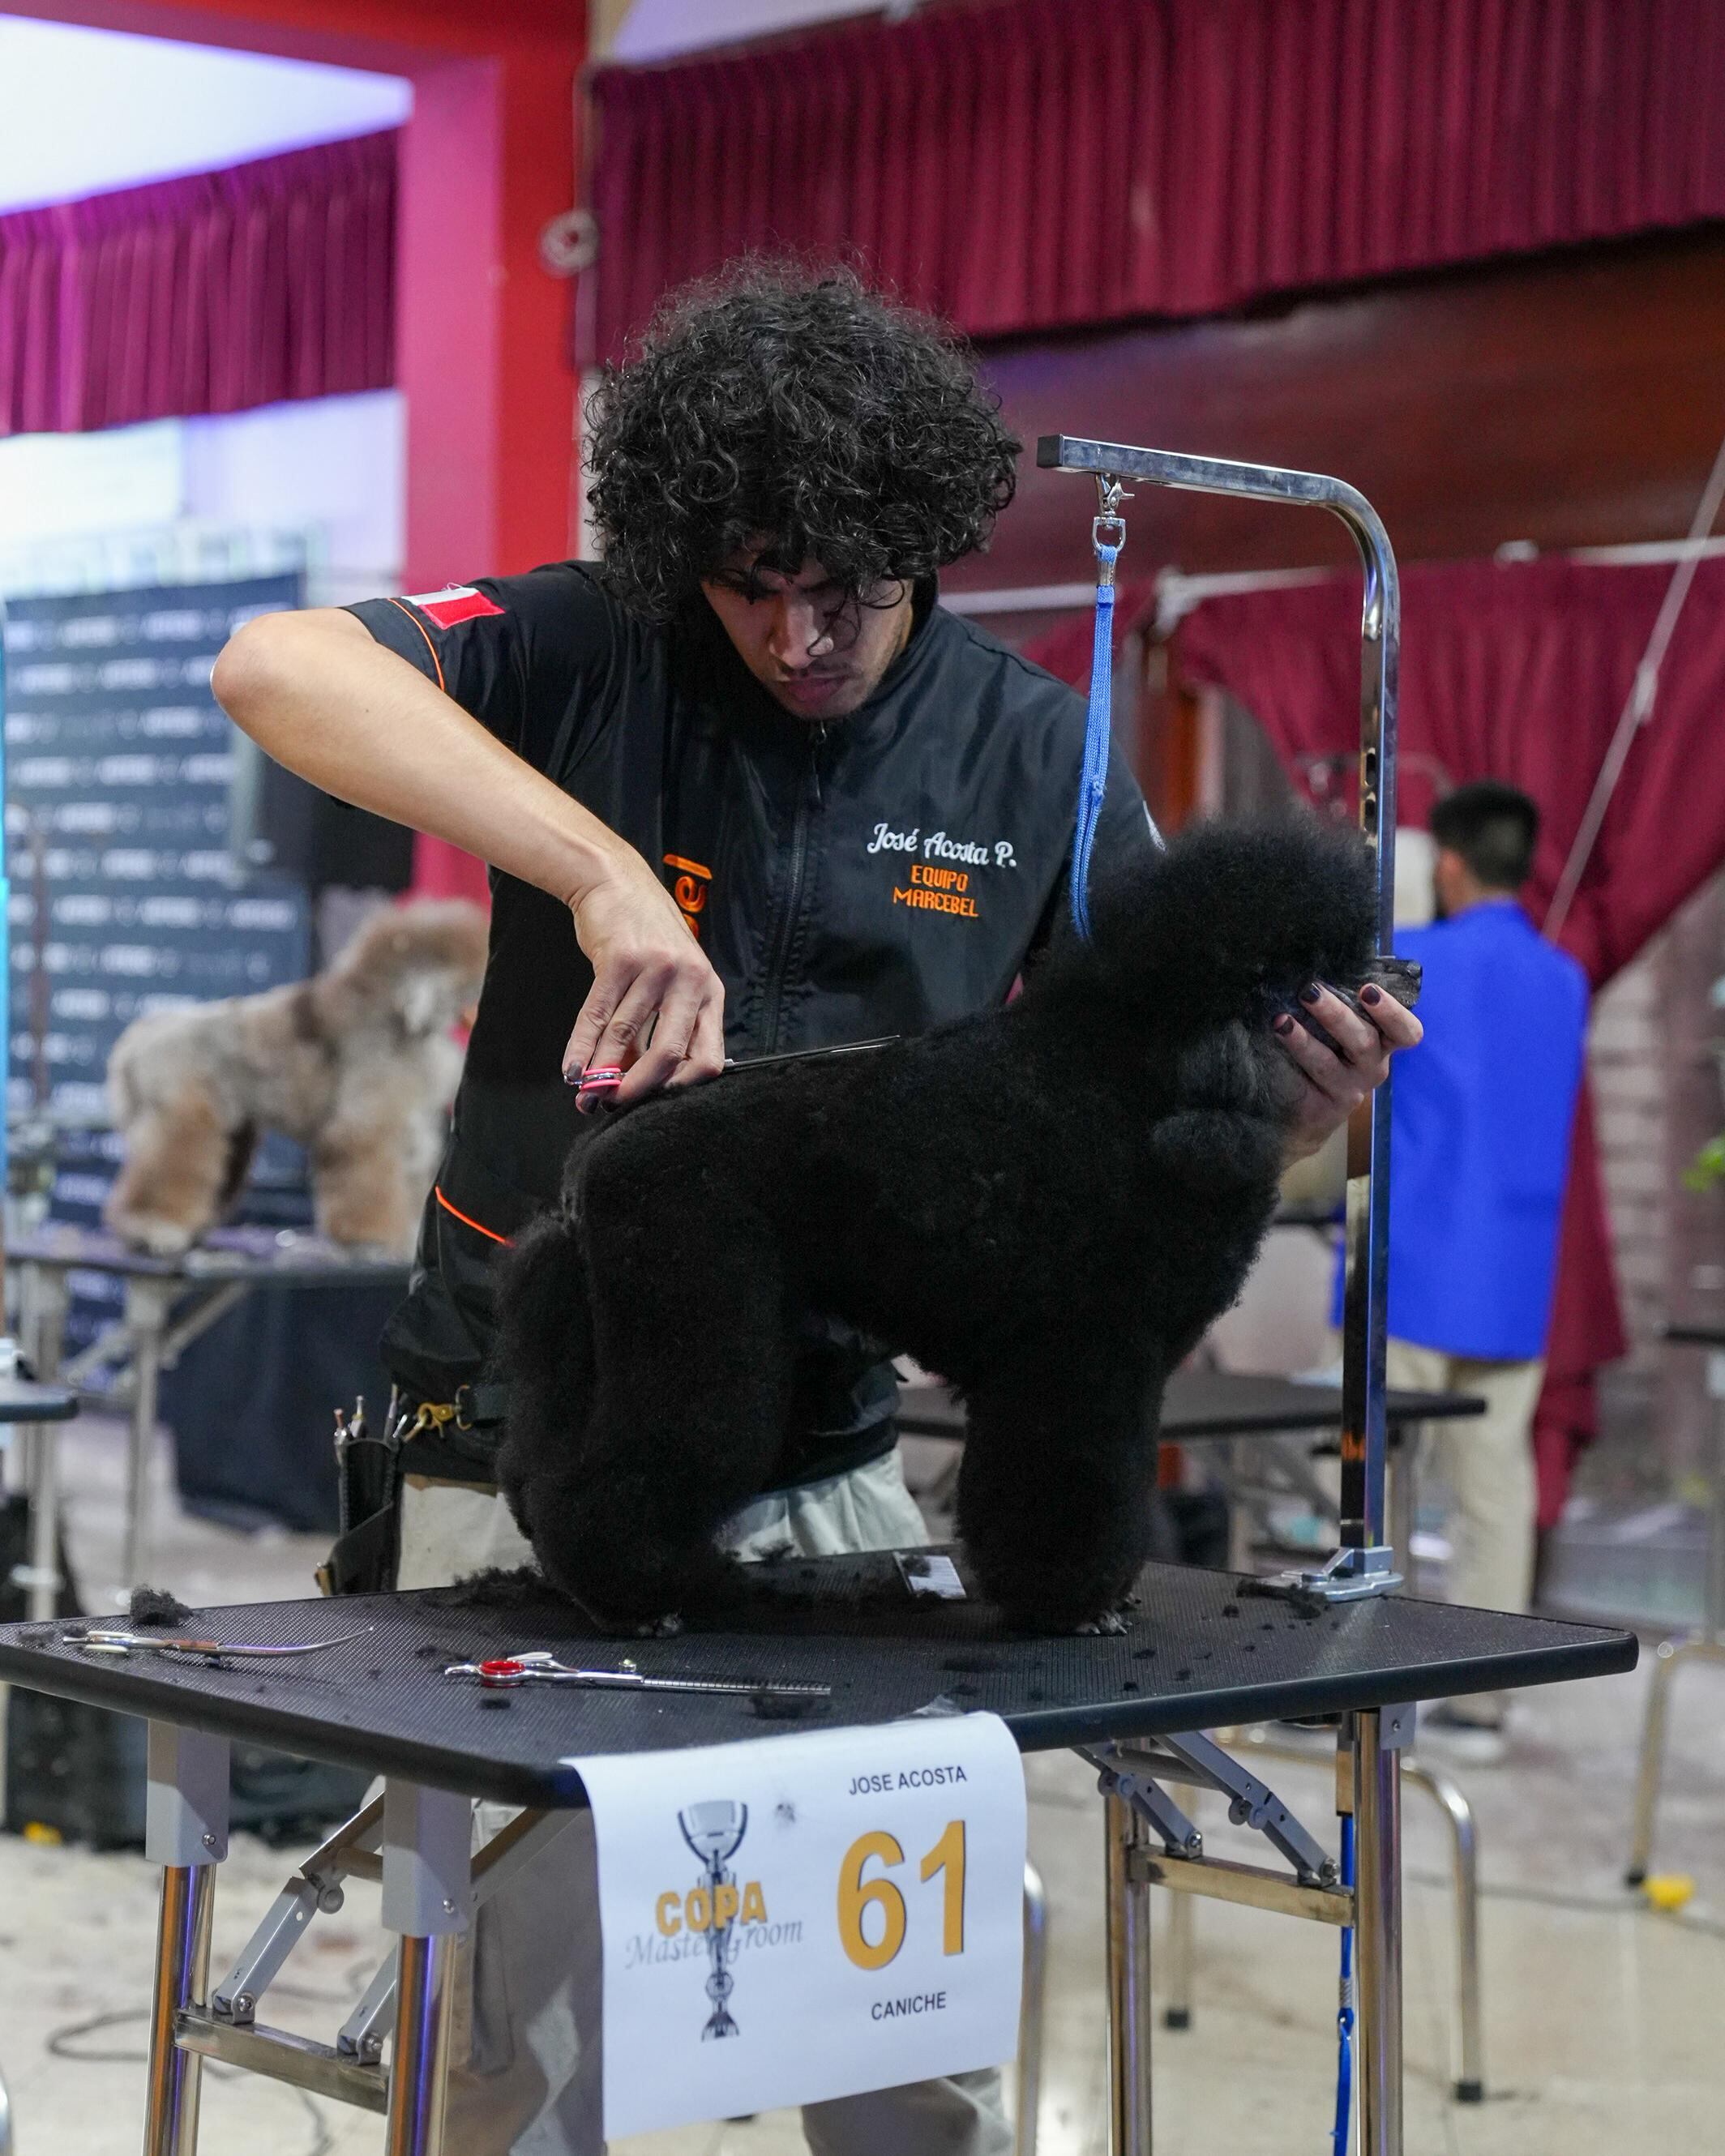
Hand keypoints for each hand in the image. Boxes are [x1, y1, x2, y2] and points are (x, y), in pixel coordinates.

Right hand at [564, 853, 726, 1105]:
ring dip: (602, 1071)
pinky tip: (572, 1070)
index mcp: (710, 993)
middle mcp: (691, 981)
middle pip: (670, 1054)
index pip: (708, 1058)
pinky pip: (597, 1014)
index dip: (680, 1089)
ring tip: (585, 1095)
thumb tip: (627, 1086)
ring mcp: (657, 968)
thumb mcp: (668, 984)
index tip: (653, 1105)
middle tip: (614, 1106)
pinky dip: (582, 1047)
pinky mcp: (620, 958)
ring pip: (626, 1036)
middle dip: (639, 1089)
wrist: (617, 885)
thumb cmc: (646, 944)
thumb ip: (658, 1031)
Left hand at [1274, 983, 1422, 1164]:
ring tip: (1281, 1020)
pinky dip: (1287, 1059)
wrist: (1306, 1114)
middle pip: (1363, 1042)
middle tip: (1310, 991)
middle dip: (1336, 1014)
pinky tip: (1275, 1041)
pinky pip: (1303, 1082)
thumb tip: (1322, 966)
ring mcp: (1349, 1090)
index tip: (1368, 991)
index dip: (1392, 1012)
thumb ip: (1346, 1007)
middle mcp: (1372, 1068)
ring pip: (1328, 1063)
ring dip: (1303, 1039)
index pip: (1406, 1032)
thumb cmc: (1330, 1055)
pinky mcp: (1322, 1108)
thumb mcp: (1344, 1031)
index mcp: (1384, 1045)